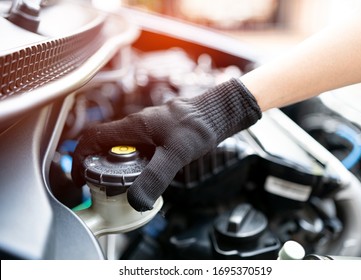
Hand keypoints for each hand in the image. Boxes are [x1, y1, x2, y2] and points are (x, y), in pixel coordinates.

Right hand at [71, 78, 260, 210]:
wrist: (217, 113)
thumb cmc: (197, 127)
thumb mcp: (175, 155)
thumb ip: (155, 177)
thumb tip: (136, 201)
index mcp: (133, 127)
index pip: (93, 138)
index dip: (80, 157)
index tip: (80, 177)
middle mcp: (136, 125)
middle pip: (105, 145)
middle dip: (99, 166)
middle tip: (102, 185)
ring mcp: (147, 128)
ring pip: (123, 148)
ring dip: (118, 166)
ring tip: (125, 184)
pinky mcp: (158, 133)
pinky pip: (138, 148)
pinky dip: (135, 163)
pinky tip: (147, 173)